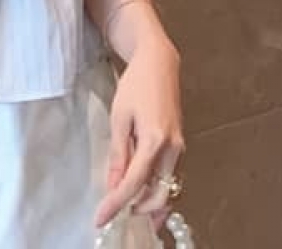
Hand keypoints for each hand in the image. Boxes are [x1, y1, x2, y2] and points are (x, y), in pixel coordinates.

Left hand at [94, 38, 183, 230]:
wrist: (158, 63)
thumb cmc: (135, 85)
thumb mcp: (120, 117)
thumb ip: (119, 154)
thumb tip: (114, 184)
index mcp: (156, 141)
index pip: (134, 183)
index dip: (116, 203)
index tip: (101, 218)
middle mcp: (173, 149)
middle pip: (159, 194)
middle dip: (140, 209)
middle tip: (116, 214)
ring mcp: (179, 148)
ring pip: (168, 187)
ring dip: (149, 201)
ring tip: (128, 207)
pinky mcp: (179, 145)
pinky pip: (170, 175)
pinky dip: (156, 187)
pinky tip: (142, 190)